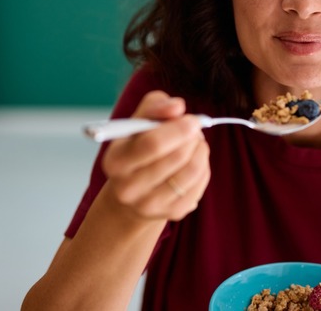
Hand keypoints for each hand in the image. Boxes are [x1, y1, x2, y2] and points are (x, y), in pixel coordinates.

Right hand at [101, 91, 210, 221]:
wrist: (133, 192)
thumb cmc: (137, 147)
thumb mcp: (138, 121)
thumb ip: (155, 106)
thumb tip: (177, 107)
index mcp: (116, 162)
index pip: (152, 144)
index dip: (178, 128)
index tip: (191, 120)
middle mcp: (128, 188)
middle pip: (176, 158)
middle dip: (192, 138)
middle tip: (194, 130)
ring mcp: (150, 205)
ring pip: (192, 171)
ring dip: (201, 150)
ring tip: (196, 143)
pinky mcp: (172, 213)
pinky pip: (201, 184)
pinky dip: (203, 167)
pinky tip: (194, 161)